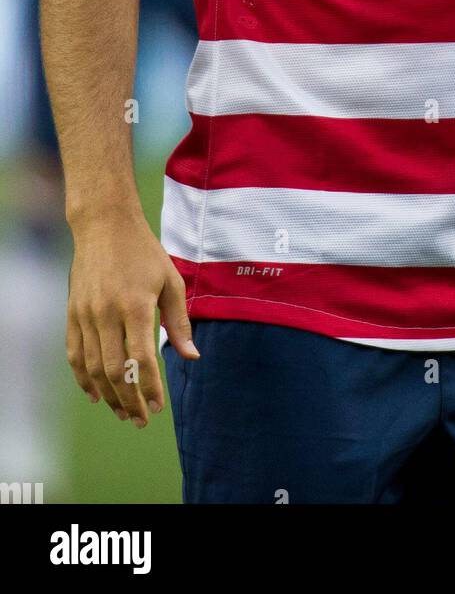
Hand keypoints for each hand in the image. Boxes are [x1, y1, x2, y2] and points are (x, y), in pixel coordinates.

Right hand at [66, 209, 198, 424]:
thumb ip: (179, 322)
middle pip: (114, 371)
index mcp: (136, 306)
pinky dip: (83, 379)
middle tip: (141, 419)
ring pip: (92, 368)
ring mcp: (86, 315)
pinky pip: (75, 354)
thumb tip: (191, 356)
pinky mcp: (72, 313)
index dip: (149, 388)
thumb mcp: (171, 281)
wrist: (104, 226)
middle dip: (129, 400)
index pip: (141, 360)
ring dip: (108, 395)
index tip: (158, 407)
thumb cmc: (144, 253)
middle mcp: (107, 314)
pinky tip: (96, 394)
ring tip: (123, 412)